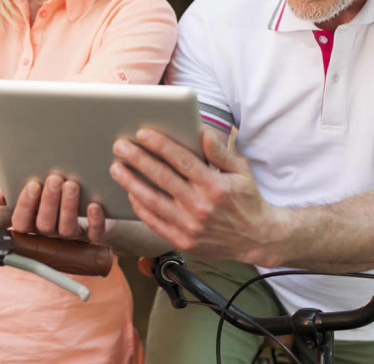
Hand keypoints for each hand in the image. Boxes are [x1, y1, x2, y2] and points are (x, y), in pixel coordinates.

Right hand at [10, 174, 109, 243]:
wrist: (94, 197)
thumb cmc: (55, 189)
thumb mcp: (32, 185)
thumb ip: (12, 188)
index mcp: (33, 220)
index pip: (22, 222)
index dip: (25, 206)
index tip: (32, 185)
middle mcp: (51, 230)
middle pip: (44, 225)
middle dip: (48, 202)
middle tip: (54, 179)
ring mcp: (72, 234)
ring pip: (66, 229)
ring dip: (68, 207)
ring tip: (71, 185)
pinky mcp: (95, 235)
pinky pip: (94, 234)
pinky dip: (94, 220)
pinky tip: (94, 205)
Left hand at [110, 128, 280, 265]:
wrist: (257, 238)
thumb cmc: (247, 199)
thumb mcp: (241, 170)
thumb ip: (220, 151)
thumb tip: (202, 132)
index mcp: (216, 186)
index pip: (182, 161)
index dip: (160, 145)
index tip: (142, 133)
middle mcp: (201, 206)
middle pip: (162, 178)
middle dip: (138, 160)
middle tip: (120, 146)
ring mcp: (191, 226)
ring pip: (153, 201)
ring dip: (131, 183)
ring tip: (116, 168)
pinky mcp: (183, 242)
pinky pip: (155, 222)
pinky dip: (140, 207)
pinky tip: (130, 193)